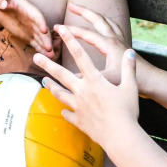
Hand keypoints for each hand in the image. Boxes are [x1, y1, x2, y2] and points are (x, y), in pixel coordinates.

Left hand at [0, 0, 55, 58]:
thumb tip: (2, 3)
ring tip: (50, 57)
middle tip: (50, 49)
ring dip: (46, 47)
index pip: (37, 15)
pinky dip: (40, 50)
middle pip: (42, 30)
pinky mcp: (27, 35)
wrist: (4, 3)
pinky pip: (35, 43)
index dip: (41, 22)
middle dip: (46, 39)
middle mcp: (33, 20)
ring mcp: (31, 28)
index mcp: (28, 9)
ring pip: (41, 38)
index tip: (44, 30)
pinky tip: (44, 58)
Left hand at [33, 24, 139, 148]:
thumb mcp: (131, 86)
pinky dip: (65, 112)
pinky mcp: (79, 121)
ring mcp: (78, 107)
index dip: (70, 40)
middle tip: (36, 57)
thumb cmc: (127, 111)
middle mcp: (82, 91)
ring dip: (51, 87)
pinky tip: (63, 111)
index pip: (80, 55)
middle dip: (47, 65)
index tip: (61, 29)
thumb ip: (129, 68)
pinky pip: (69, 115)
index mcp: (94, 80)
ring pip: (60, 94)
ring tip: (43, 81)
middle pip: (61, 75)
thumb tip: (130, 52)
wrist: (120, 137)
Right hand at [62, 3, 130, 84]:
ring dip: (94, 14)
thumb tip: (70, 79)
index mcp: (109, 45)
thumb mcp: (107, 80)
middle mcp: (115, 39)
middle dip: (83, 11)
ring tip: (84, 10)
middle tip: (71, 4)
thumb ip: (89, 78)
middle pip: (97, 19)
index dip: (70, 30)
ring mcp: (120, 40)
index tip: (57, 27)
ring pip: (106, 20)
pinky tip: (102, 25)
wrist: (151, 80)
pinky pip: (112, 26)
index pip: (86, 33)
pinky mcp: (124, 44)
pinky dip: (104, 21)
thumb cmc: (131, 81)